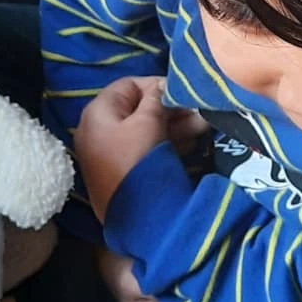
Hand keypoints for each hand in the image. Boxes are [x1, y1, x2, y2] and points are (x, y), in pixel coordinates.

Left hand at [74, 77, 208, 221]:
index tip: (182, 92)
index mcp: (97, 113)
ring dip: (174, 125)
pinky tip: (192, 144)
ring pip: (144, 129)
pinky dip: (166, 142)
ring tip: (203, 126)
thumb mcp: (149, 122)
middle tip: (199, 110)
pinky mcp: (122, 170)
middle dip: (170, 108)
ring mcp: (109, 152)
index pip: (128, 85)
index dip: (156, 85)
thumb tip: (162, 86)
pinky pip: (144, 148)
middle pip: (137, 108)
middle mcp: (98, 130)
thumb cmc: (138, 158)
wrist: (134, 216)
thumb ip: (156, 99)